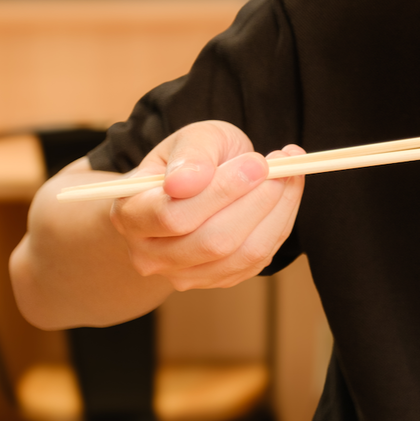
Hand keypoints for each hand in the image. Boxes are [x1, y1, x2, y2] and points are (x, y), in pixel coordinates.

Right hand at [109, 120, 303, 289]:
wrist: (191, 190)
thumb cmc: (188, 161)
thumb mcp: (189, 140)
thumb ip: (191, 155)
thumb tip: (187, 182)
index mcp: (131, 214)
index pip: (174, 216)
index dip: (222, 190)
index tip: (257, 162)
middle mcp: (150, 254)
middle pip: (213, 241)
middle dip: (258, 201)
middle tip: (283, 167)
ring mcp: (184, 274)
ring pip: (243, 254)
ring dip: (277, 212)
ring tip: (289, 175)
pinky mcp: (219, 280)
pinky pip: (259, 259)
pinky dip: (280, 224)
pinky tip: (285, 195)